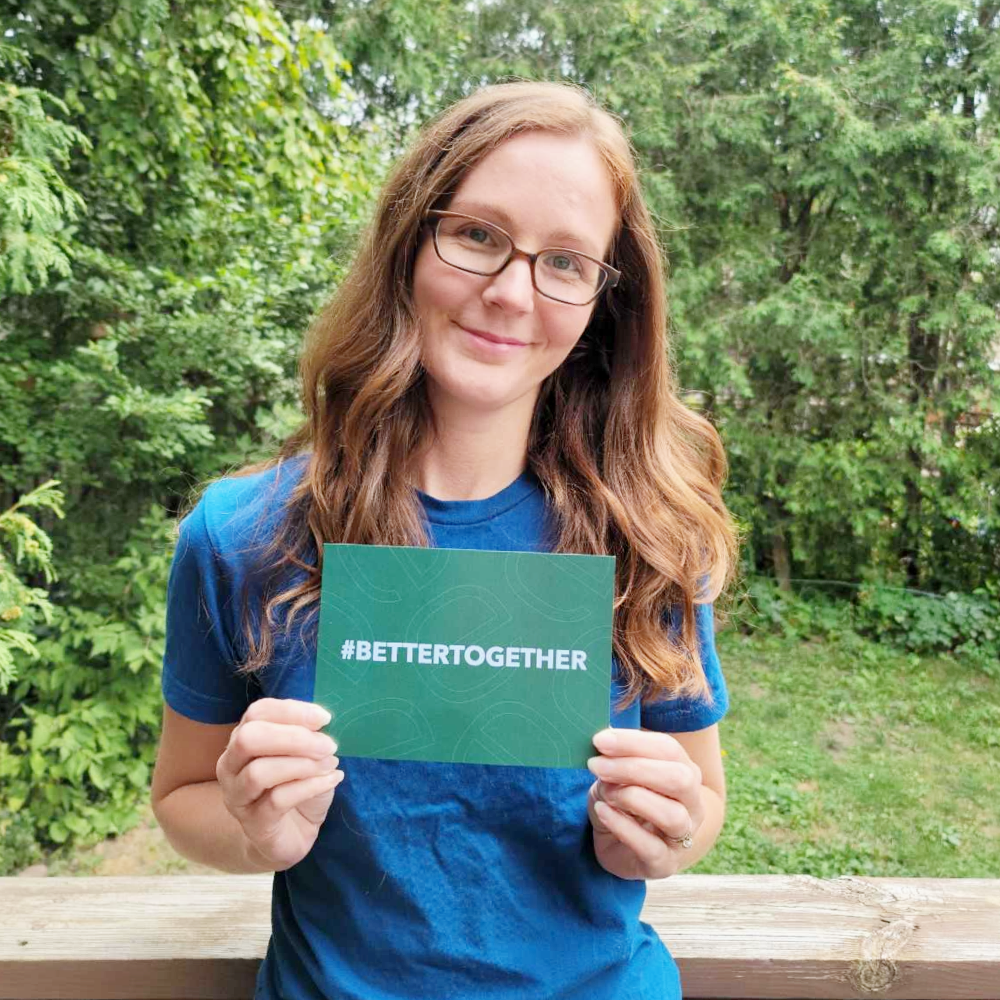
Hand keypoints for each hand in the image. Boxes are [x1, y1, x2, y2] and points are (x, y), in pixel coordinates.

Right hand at [216, 698, 342, 870]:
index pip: (258, 712)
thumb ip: (310, 734)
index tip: (325, 718)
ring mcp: (237, 796)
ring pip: (259, 772)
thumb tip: (325, 720)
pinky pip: (278, 800)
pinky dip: (310, 786)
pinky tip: (332, 780)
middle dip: (293, 738)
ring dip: (302, 765)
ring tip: (331, 764)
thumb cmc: (299, 785)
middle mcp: (231, 765)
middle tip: (328, 745)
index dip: (291, 711)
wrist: (293, 833)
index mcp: (243, 738)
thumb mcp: (308, 753)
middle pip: (249, 738)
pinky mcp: (252, 824)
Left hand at [587, 727, 704, 879]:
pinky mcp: (665, 864)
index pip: (669, 750)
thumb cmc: (621, 802)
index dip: (634, 742)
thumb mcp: (615, 775)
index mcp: (684, 772)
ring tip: (605, 793)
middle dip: (634, 768)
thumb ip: (614, 759)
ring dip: (632, 798)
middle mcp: (692, 804)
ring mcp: (683, 837)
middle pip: (679, 779)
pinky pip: (651, 847)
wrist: (621, 847)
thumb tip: (604, 740)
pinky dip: (623, 826)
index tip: (600, 740)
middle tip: (597, 765)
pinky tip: (603, 812)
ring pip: (672, 815)